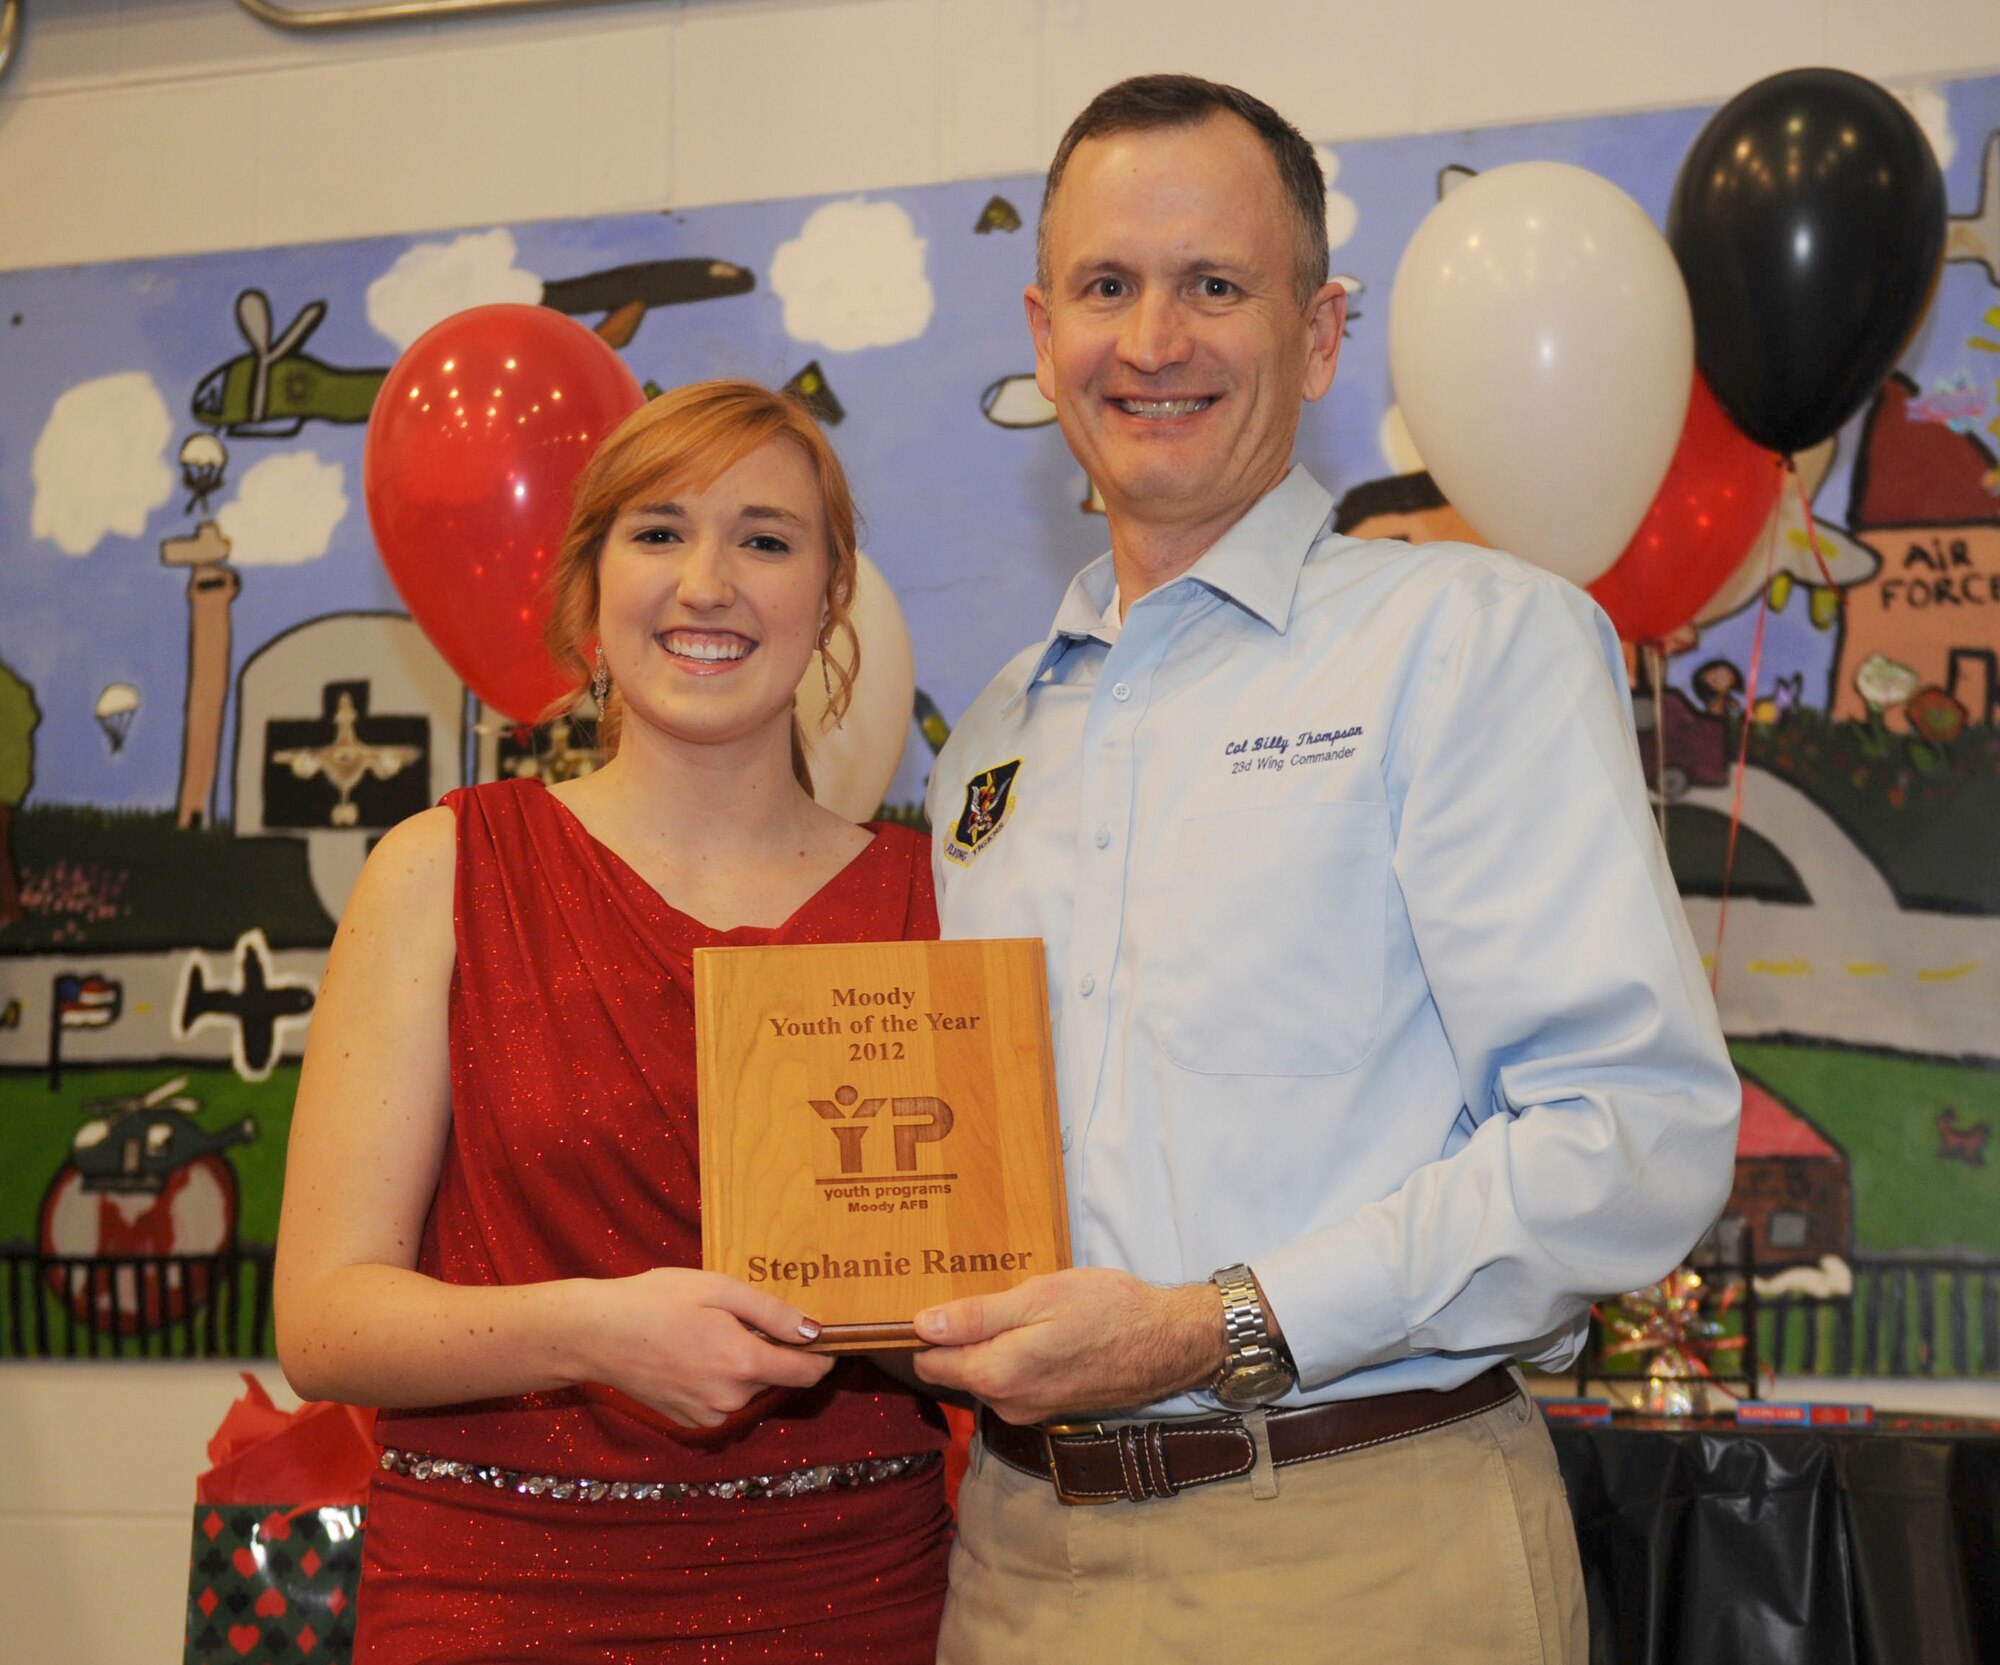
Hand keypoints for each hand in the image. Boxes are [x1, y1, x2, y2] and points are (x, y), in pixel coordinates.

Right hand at [571, 1267, 833, 1429]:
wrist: (596, 1335)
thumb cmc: (656, 1301)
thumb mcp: (719, 1289)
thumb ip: (772, 1313)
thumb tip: (815, 1331)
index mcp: (743, 1364)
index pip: (808, 1373)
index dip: (823, 1355)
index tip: (826, 1336)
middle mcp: (731, 1398)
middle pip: (776, 1377)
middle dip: (772, 1350)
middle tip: (743, 1316)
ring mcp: (708, 1414)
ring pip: (748, 1387)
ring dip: (744, 1363)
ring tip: (710, 1329)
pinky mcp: (689, 1419)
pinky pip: (723, 1397)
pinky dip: (719, 1377)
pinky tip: (693, 1350)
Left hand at [911, 1270, 1222, 1425]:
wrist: (1169, 1343)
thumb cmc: (1107, 1311)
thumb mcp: (1038, 1298)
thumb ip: (977, 1316)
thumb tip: (921, 1325)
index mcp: (996, 1375)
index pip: (928, 1362)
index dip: (924, 1330)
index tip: (933, 1296)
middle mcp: (1006, 1403)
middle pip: (955, 1368)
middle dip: (958, 1335)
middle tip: (982, 1290)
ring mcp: (1029, 1409)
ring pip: (985, 1373)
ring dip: (990, 1343)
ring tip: (1015, 1304)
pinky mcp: (1049, 1406)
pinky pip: (1012, 1379)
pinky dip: (1014, 1354)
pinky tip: (1037, 1327)